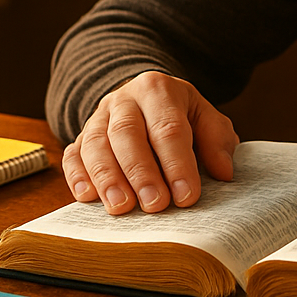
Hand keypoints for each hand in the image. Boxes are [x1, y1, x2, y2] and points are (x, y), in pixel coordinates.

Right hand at [60, 71, 238, 214]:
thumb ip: (217, 140)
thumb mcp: (205, 117)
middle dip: (141, 172)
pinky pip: (73, 154)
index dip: (178, 163)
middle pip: (127, 134)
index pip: (168, 127)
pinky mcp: (79, 136)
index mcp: (158, 90)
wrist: (144, 97)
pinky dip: (77, 176)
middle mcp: (124, 100)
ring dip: (107, 178)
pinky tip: (86, 197)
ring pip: (95, 144)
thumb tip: (223, 172)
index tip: (186, 196)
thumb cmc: (179, 114)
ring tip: (121, 207)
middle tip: (154, 205)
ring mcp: (98, 117)